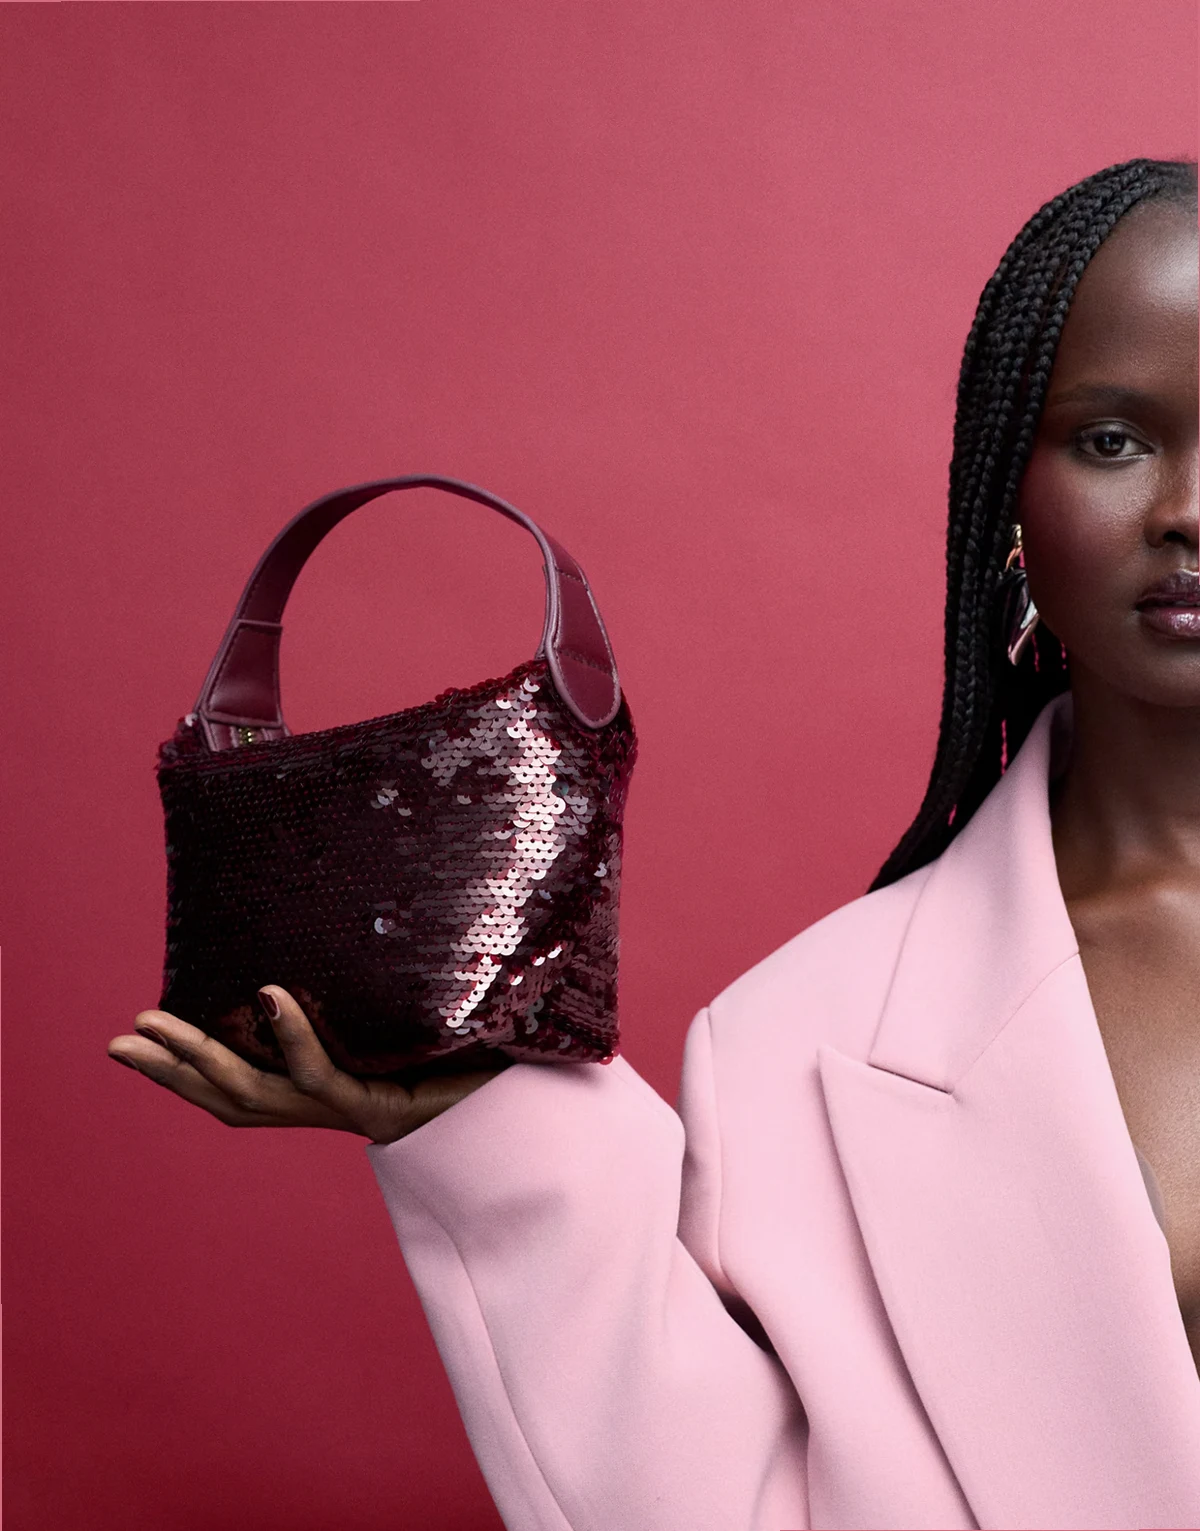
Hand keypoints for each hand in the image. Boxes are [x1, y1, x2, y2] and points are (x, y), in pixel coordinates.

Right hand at [106, 986, 511, 1144]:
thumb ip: (364, 975)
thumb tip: (336, 907)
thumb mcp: (400, 1004)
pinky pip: (322, 1073)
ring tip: (158, 1024)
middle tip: (117, 1040)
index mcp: (324, 1084)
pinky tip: (268, 995)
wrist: (530, 1089)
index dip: (184, 1064)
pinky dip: (291, 1035)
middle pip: (229, 1094)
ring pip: (257, 1091)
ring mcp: (350, 1108)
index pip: (238, 1079)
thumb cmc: (468, 1040)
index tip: (135, 1034)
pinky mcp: (381, 1107)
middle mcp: (328, 1102)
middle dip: (170, 1069)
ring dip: (202, 1058)